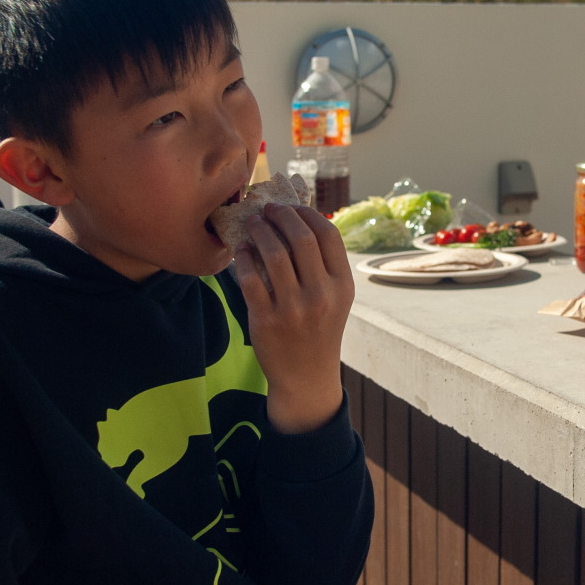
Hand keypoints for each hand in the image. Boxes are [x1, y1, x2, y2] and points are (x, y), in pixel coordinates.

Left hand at [231, 204, 354, 434]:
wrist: (307, 377)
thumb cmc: (319, 330)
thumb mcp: (334, 298)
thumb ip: (323, 264)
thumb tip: (299, 218)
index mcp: (342, 285)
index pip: (328, 234)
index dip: (306, 213)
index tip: (290, 206)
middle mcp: (321, 295)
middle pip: (300, 238)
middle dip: (281, 216)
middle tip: (266, 210)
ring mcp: (294, 309)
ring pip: (274, 254)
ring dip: (260, 231)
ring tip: (252, 224)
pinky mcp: (267, 320)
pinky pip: (250, 279)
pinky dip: (243, 259)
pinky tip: (241, 251)